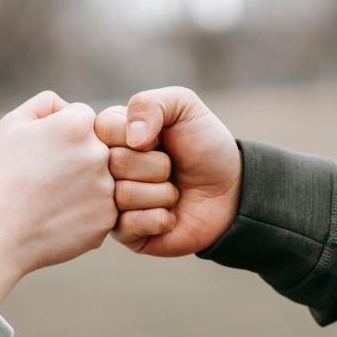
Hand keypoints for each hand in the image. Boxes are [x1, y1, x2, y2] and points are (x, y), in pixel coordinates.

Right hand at [0, 91, 116, 305]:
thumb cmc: (1, 177)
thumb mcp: (12, 125)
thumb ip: (46, 103)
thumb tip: (69, 107)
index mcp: (78, 124)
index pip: (83, 118)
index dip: (60, 136)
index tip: (42, 154)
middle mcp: (99, 153)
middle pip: (96, 148)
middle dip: (75, 159)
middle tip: (45, 180)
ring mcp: (107, 188)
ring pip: (101, 179)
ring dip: (82, 186)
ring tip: (50, 200)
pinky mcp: (107, 219)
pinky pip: (101, 208)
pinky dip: (83, 213)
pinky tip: (57, 218)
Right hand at [96, 86, 240, 256]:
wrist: (232, 191)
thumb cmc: (205, 146)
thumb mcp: (183, 107)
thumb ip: (150, 104)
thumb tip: (132, 139)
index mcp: (110, 135)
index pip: (103, 129)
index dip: (140, 135)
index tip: (159, 139)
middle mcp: (105, 168)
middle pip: (114, 163)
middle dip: (156, 165)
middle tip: (171, 168)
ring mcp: (111, 201)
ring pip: (123, 195)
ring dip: (162, 193)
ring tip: (173, 191)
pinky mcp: (124, 233)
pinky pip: (130, 225)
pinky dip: (160, 218)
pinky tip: (170, 215)